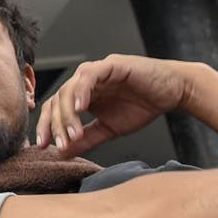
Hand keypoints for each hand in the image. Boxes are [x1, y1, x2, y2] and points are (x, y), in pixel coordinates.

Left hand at [36, 54, 196, 155]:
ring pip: (69, 89)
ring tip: (73, 134)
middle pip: (57, 100)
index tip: (43, 146)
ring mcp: (95, 72)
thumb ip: (87, 138)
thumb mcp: (110, 128)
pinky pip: (89, 76)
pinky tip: (81, 108)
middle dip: (55, 124)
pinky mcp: (110, 65)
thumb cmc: (142, 105)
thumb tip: (64, 152)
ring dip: (68, 114)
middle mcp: (83, 82)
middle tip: (60, 144)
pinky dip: (82, 91)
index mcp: (81, 95)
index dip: (47, 127)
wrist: (173, 92)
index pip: (54, 109)